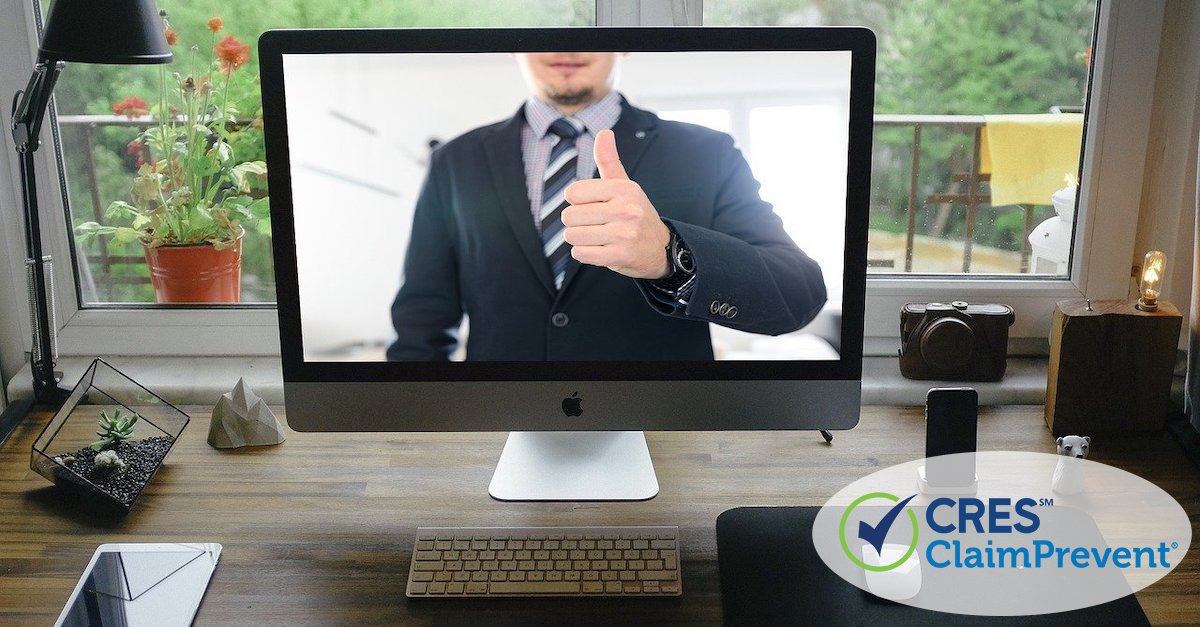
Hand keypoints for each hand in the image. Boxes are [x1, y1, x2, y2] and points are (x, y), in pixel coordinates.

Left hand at [562, 129, 670, 279]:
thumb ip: (609, 160)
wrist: (661, 248)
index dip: (578, 202)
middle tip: (597, 225)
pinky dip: (584, 254)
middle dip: (577, 223)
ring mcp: (623, 234)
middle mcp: (625, 209)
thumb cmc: (636, 213)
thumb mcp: (625, 186)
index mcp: (624, 189)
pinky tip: (600, 250)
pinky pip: (580, 254)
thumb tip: (604, 132)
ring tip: (599, 237)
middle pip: (569, 216)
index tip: (594, 206)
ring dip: (580, 239)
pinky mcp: (619, 256)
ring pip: (572, 236)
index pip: (573, 193)